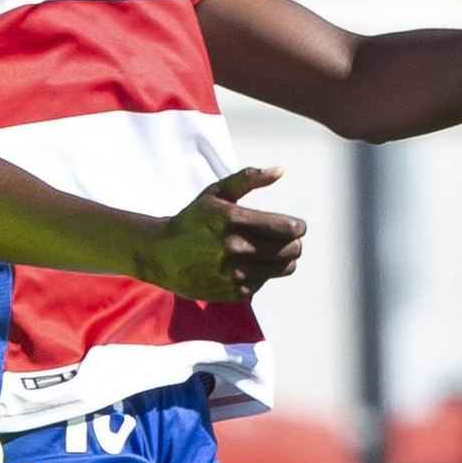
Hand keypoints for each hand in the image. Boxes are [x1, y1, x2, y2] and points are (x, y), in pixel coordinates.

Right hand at [144, 166, 303, 301]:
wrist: (163, 255)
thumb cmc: (194, 219)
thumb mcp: (217, 192)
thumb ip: (249, 178)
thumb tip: (281, 170)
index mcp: (232, 220)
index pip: (285, 228)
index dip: (298, 227)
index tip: (297, 226)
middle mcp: (235, 248)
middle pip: (290, 250)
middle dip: (294, 242)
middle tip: (289, 238)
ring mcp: (235, 273)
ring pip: (284, 268)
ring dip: (285, 259)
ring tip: (275, 250)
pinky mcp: (235, 292)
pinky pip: (266, 281)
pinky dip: (264, 272)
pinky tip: (250, 263)